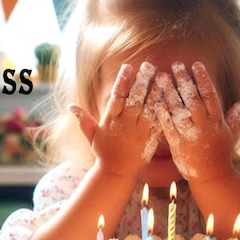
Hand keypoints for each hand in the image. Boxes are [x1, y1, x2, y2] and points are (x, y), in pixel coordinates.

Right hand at [71, 62, 158, 179]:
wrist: (117, 174)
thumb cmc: (104, 154)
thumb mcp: (92, 136)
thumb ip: (83, 120)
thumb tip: (70, 106)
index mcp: (111, 120)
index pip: (117, 96)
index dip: (122, 81)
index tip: (128, 67)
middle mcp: (125, 124)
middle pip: (135, 98)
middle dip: (142, 81)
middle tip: (149, 65)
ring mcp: (139, 132)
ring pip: (149, 108)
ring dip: (155, 92)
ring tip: (162, 77)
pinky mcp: (150, 140)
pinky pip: (158, 123)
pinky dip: (163, 111)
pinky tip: (169, 98)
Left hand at [152, 61, 239, 180]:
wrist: (211, 176)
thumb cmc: (221, 154)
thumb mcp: (230, 134)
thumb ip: (234, 116)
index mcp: (216, 120)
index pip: (209, 94)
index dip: (202, 78)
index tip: (195, 64)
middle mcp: (203, 125)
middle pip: (192, 98)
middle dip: (184, 80)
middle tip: (175, 65)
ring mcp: (189, 134)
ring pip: (178, 109)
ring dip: (169, 92)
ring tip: (161, 76)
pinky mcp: (177, 143)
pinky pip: (168, 125)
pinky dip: (162, 112)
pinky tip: (155, 100)